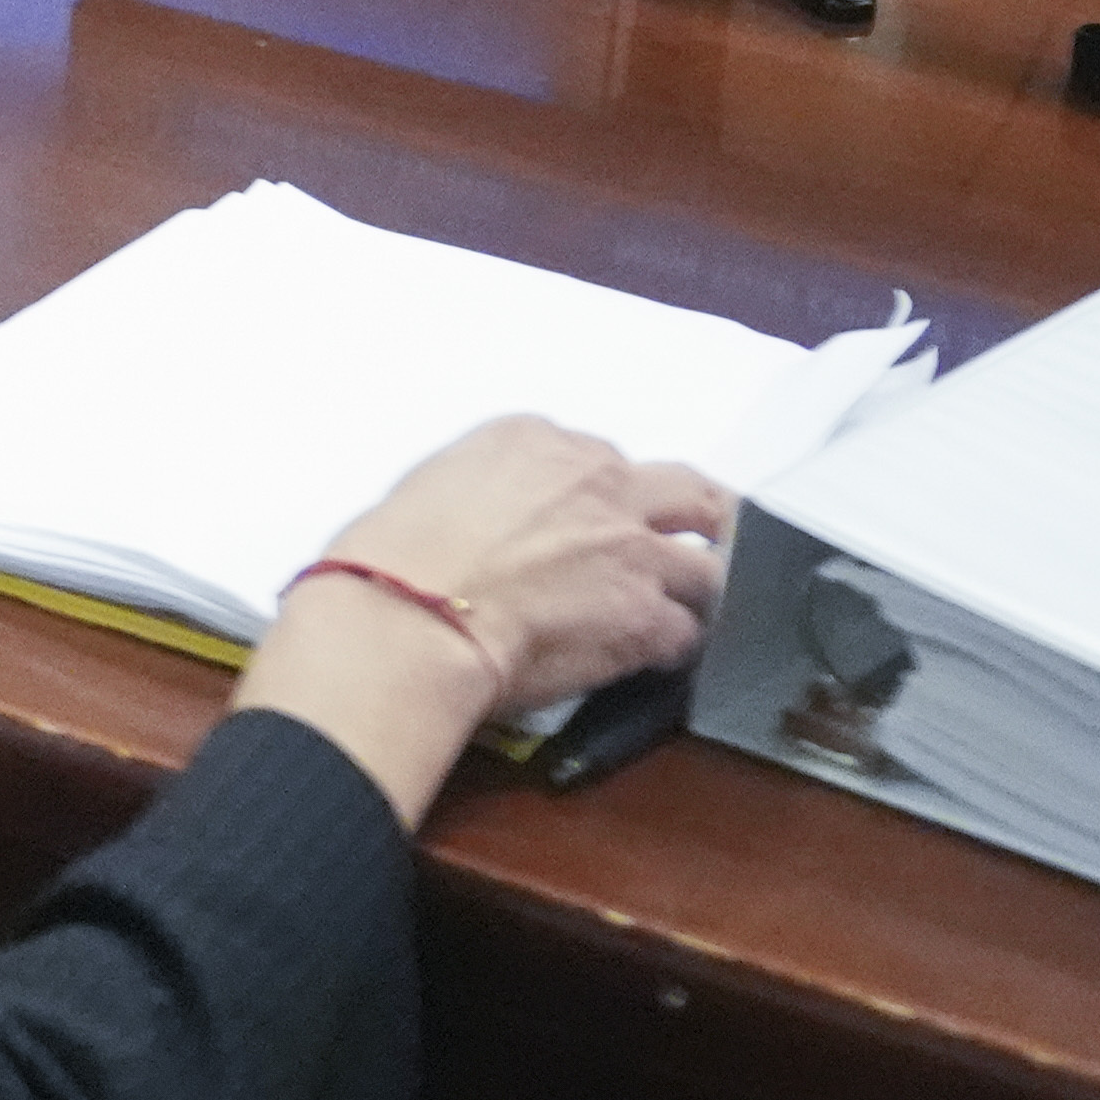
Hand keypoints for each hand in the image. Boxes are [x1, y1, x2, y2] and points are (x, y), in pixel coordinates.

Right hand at [236, 417, 732, 825]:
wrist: (405, 616)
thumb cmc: (390, 557)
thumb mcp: (430, 486)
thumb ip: (489, 492)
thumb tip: (499, 528)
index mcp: (535, 441)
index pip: (599, 458)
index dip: (605, 494)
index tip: (597, 516)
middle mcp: (597, 482)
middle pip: (689, 490)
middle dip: (705, 516)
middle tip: (703, 540)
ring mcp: (632, 549)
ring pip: (709, 566)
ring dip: (693, 590)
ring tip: (678, 614)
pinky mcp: (645, 615)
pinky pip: (685, 632)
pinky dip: (671, 646)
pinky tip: (648, 658)